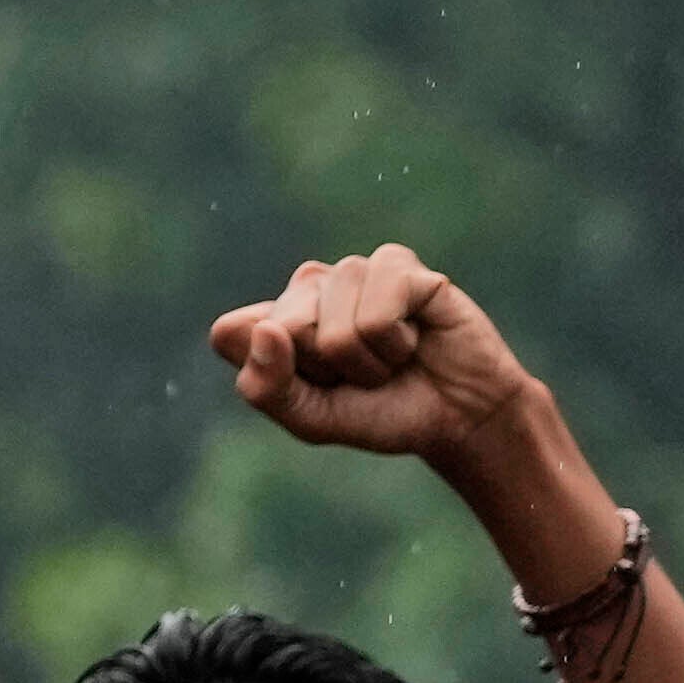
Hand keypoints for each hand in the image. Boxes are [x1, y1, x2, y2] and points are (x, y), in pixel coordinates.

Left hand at [210, 246, 545, 470]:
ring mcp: (353, 270)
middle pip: (285, 327)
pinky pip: (377, 313)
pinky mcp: (398, 264)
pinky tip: (413, 336)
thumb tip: (263, 328)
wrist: (452, 415)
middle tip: (356, 373)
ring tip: (388, 357)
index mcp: (271, 318)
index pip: (231, 332)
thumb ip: (265, 386)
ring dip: (366, 360)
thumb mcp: (307, 418)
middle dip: (324, 368)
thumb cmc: (375, 414)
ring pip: (335, 326)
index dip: (275, 374)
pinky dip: (395, 342)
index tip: (312, 385)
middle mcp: (307, 286)